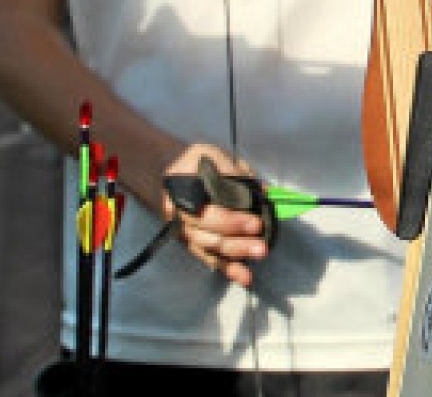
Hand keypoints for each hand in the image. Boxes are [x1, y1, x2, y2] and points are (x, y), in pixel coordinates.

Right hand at [162, 144, 267, 287]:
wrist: (168, 173)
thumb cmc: (193, 163)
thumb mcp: (212, 155)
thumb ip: (235, 171)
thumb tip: (263, 191)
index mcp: (182, 191)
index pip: (208, 209)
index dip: (232, 220)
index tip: (256, 221)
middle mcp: (180, 215)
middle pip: (209, 232)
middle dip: (238, 238)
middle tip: (262, 242)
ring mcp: (186, 233)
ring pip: (210, 247)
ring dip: (236, 254)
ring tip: (260, 255)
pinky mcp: (192, 245)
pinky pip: (209, 259)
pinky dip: (228, 269)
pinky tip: (245, 277)